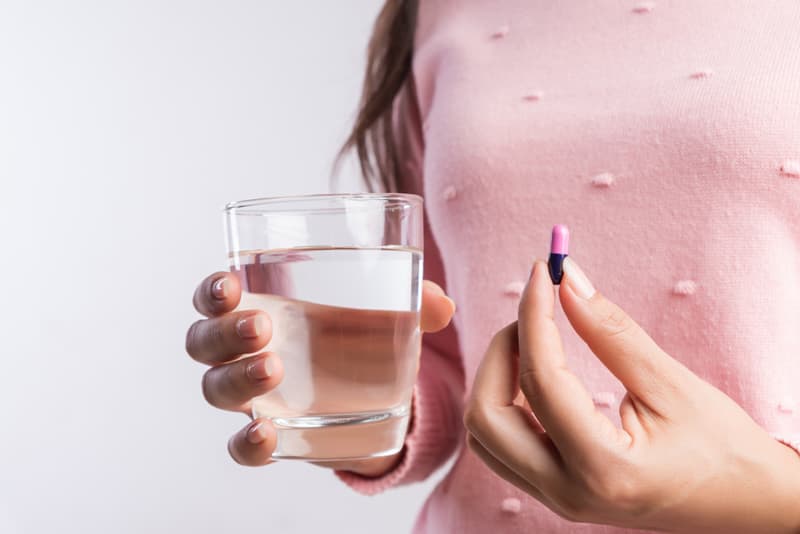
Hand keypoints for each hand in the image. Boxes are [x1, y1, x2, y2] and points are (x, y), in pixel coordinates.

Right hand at [186, 271, 454, 475]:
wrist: (371, 394)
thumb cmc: (359, 336)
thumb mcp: (385, 312)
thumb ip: (414, 303)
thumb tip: (442, 305)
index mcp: (261, 307)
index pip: (215, 297)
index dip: (211, 291)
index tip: (229, 283)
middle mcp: (244, 351)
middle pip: (204, 342)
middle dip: (224, 332)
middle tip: (262, 327)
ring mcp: (253, 395)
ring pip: (216, 388)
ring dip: (237, 378)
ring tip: (273, 369)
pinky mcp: (272, 434)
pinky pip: (240, 445)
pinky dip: (246, 443)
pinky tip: (265, 435)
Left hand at [464, 259, 799, 531]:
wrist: (749, 506)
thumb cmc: (725, 449)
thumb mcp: (672, 385)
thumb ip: (612, 332)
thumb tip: (567, 280)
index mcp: (603, 469)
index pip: (540, 380)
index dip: (534, 317)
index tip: (542, 273)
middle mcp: (567, 493)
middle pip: (486, 416)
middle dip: (500, 352)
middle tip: (536, 312)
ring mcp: (556, 499)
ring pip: (485, 434)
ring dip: (496, 378)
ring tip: (536, 339)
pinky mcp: (556, 493)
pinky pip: (502, 446)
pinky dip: (505, 401)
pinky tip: (535, 372)